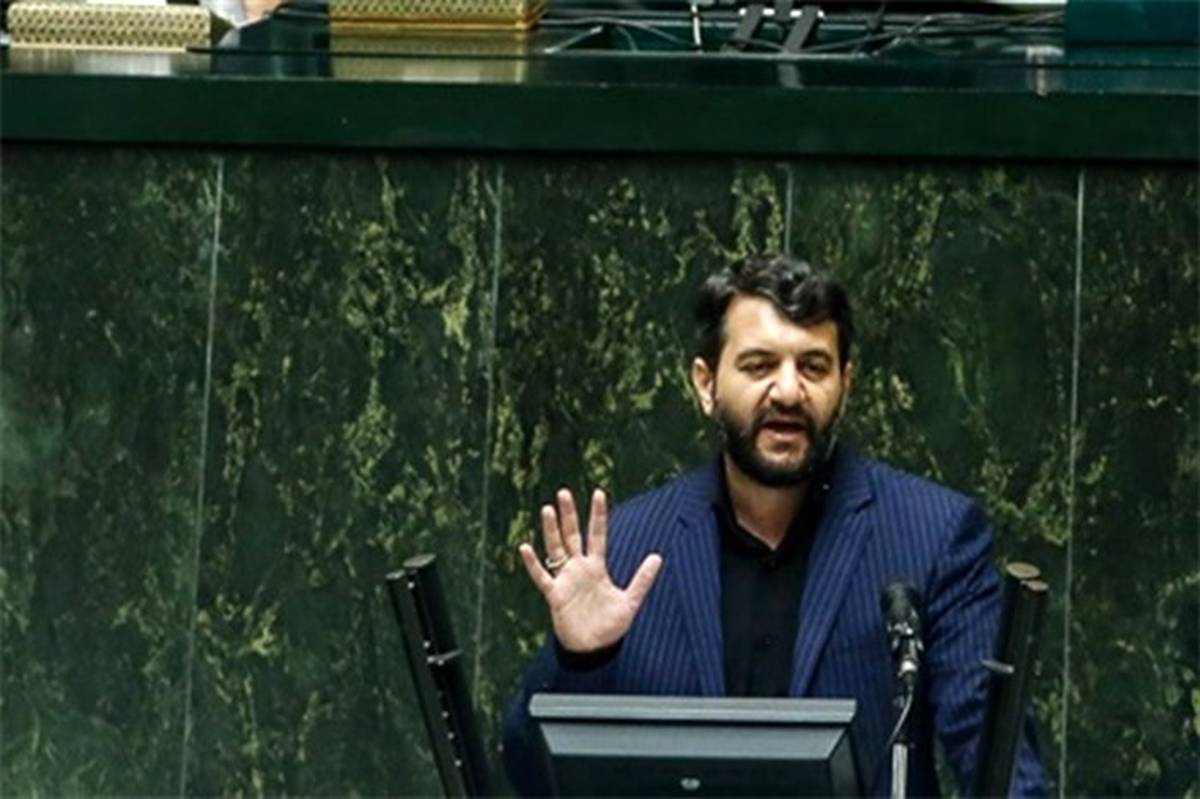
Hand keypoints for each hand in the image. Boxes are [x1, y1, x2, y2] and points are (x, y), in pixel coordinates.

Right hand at [518, 488, 662, 653]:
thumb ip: (642, 579)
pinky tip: (525, 548)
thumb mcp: (630, 601)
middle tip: (564, 492)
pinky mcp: (555, 595)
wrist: (593, 650)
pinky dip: (533, 563)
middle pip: (572, 536)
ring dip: (551, 530)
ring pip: (555, 549)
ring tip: (547, 509)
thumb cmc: (610, 627)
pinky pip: (541, 576)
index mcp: (597, 568)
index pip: (597, 535)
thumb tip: (658, 556)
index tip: (598, 493)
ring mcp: (565, 580)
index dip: (597, 515)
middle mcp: (579, 569)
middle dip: (568, 515)